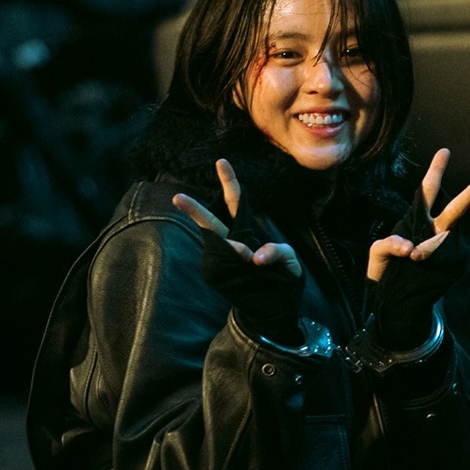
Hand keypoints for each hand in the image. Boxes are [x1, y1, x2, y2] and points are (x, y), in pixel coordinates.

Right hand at [175, 159, 305, 345]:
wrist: (277, 308)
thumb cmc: (284, 277)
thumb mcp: (291, 260)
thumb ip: (279, 252)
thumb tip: (255, 256)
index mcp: (247, 232)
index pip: (236, 203)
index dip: (231, 183)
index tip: (222, 161)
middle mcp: (234, 243)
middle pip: (213, 223)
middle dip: (197, 211)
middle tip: (178, 198)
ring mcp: (227, 262)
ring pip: (220, 247)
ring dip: (231, 249)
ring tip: (248, 257)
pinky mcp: (224, 279)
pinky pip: (225, 269)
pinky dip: (237, 268)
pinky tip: (250, 269)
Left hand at [367, 149, 469, 348]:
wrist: (390, 297)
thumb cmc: (384, 268)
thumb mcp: (377, 252)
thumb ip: (388, 244)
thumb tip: (410, 248)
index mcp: (417, 219)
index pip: (427, 191)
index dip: (436, 171)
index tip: (445, 151)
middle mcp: (433, 231)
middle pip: (453, 209)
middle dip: (469, 196)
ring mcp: (443, 248)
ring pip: (446, 237)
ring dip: (430, 246)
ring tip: (412, 257)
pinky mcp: (448, 266)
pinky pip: (442, 258)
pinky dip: (428, 260)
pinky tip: (416, 265)